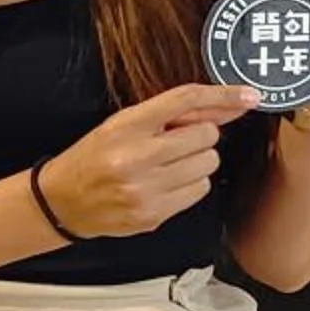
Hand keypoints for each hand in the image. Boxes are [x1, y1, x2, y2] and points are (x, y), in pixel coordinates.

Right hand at [37, 83, 260, 238]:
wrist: (60, 202)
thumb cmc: (93, 158)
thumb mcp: (122, 124)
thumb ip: (169, 114)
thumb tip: (226, 105)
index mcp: (126, 126)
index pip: (185, 100)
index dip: (223, 95)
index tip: (249, 95)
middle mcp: (136, 158)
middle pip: (206, 135)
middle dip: (199, 136)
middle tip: (175, 142)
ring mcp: (145, 190)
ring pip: (208, 164)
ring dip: (196, 161)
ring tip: (167, 164)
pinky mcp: (153, 215)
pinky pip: (199, 191)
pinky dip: (190, 184)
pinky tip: (165, 183)